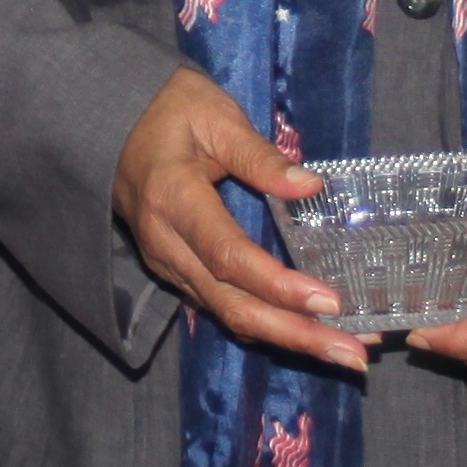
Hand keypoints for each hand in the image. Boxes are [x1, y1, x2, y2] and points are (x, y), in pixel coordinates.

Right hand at [113, 67, 361, 374]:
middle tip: (353, 356)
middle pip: (233, 305)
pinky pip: (223, 307)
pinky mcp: (177, 272)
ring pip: (229, 315)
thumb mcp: (215, 117)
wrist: (113, 122)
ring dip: (288, 338)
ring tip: (345, 350)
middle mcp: (167, 246)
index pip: (230, 257)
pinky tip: (308, 330)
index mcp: (175, 201)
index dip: (279, 286)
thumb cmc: (169, 110)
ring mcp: (168, 265)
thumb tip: (311, 186)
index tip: (330, 301)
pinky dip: (268, 324)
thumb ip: (260, 156)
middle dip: (295, 335)